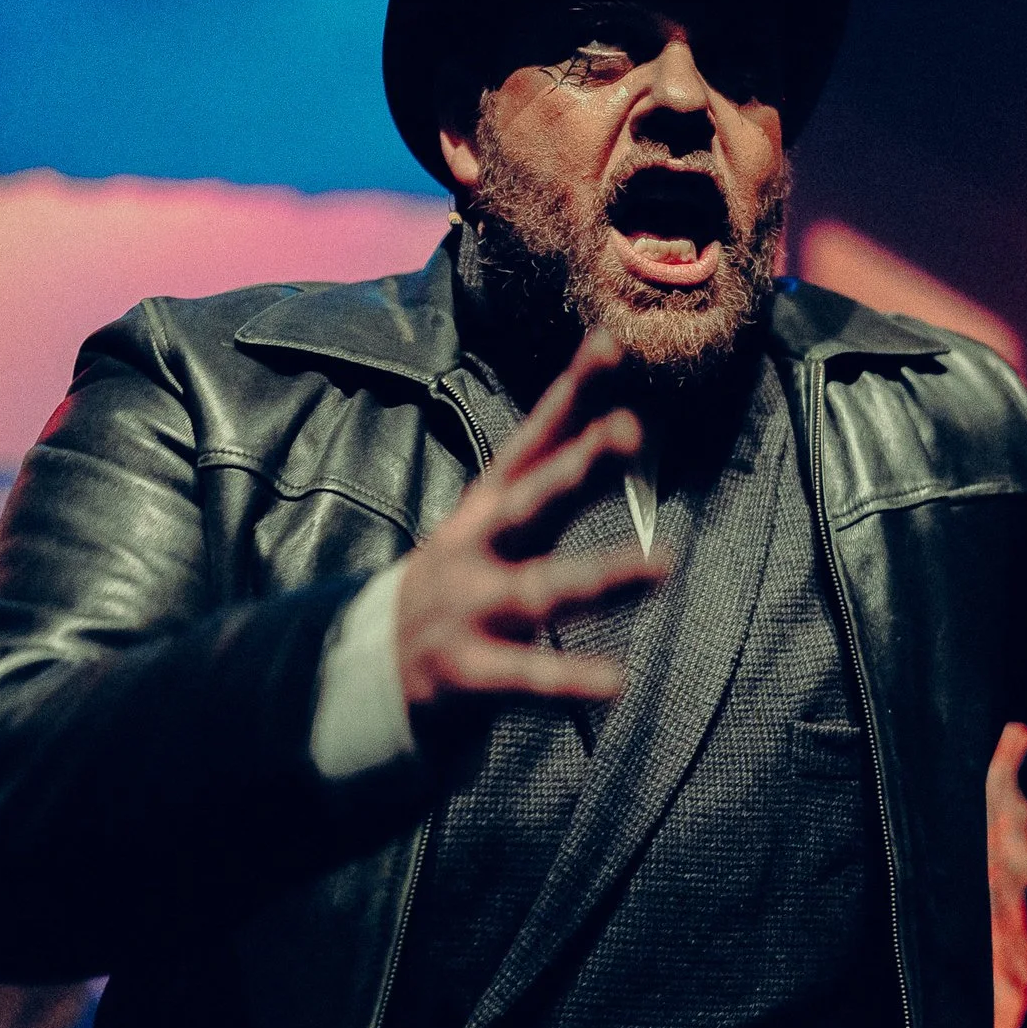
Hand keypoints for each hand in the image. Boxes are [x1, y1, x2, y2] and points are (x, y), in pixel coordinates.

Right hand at [396, 330, 663, 723]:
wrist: (362, 672)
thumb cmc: (455, 587)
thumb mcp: (490, 524)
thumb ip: (549, 479)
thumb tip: (622, 420)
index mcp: (487, 509)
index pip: (534, 440)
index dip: (571, 393)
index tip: (612, 344)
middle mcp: (476, 550)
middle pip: (533, 500)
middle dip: (579, 467)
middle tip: (628, 432)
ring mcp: (467, 610)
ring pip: (540, 589)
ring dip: (602, 576)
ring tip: (664, 564)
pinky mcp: (465, 673)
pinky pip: (524, 679)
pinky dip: (568, 680)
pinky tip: (616, 683)